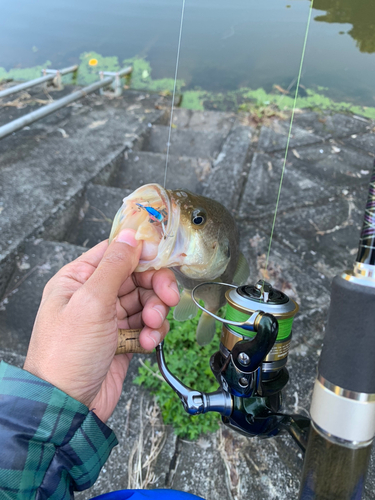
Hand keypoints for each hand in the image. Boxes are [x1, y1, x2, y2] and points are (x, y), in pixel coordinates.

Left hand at [23, 229, 179, 421]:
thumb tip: (130, 235)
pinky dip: (153, 332)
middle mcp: (94, 296)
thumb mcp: (91, 302)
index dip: (140, 252)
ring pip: (146, 301)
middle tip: (167, 298)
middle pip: (136, 276)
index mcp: (78, 280)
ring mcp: (109, 318)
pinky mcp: (123, 339)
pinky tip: (147, 343)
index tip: (161, 257)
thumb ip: (114, 266)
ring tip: (151, 327)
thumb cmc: (67, 355)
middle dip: (155, 287)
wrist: (69, 406)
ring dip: (155, 312)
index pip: (114, 252)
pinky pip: (147, 325)